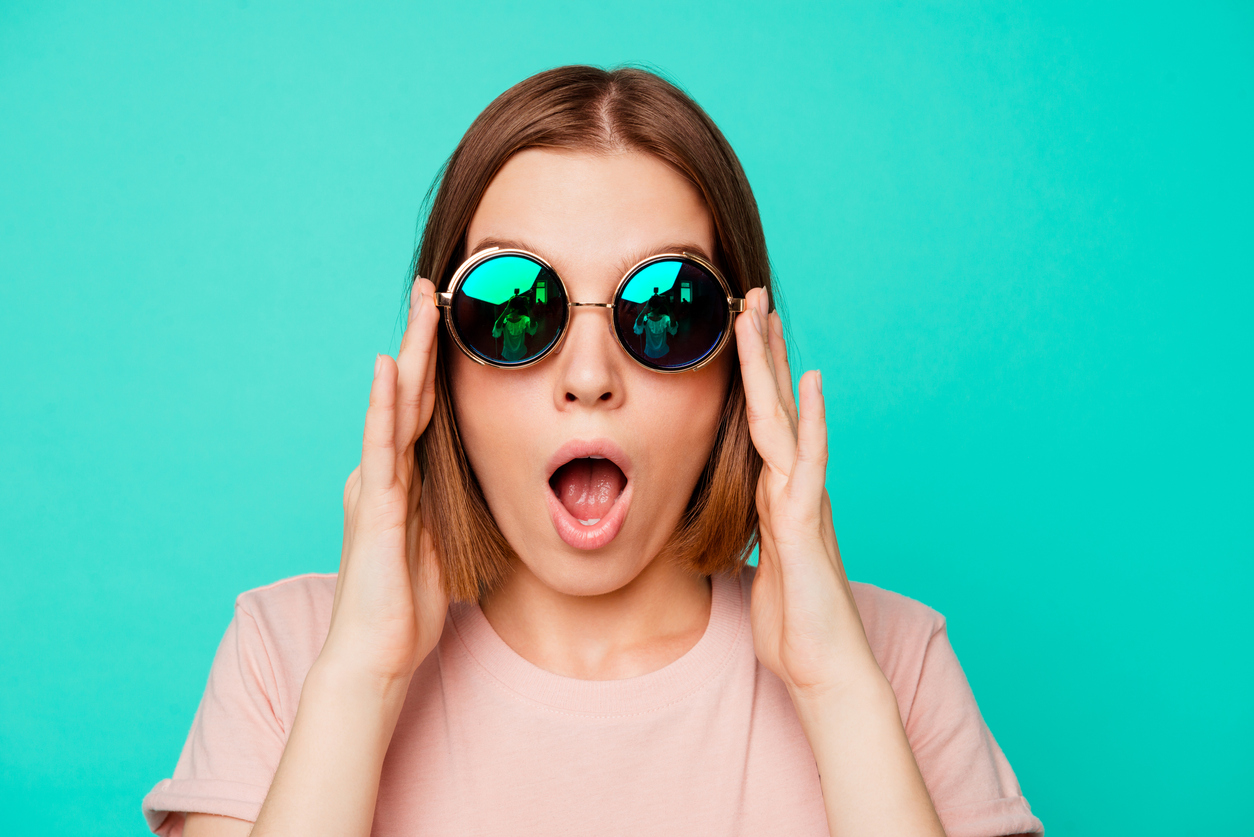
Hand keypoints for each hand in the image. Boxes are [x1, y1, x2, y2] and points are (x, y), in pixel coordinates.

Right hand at [317, 277, 448, 687]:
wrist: (378, 654)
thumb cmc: (410, 606)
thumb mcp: (445, 542)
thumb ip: (452, 505)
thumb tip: (483, 483)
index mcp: (404, 480)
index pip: (425, 409)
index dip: (437, 363)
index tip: (450, 318)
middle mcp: (384, 472)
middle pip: (409, 394)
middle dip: (422, 339)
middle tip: (433, 286)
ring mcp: (375, 485)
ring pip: (394, 405)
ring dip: (408, 353)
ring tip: (420, 304)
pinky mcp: (372, 506)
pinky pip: (380, 446)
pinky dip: (381, 405)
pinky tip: (385, 368)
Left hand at [735, 288, 882, 698]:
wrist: (822, 665)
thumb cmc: (792, 622)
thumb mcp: (761, 568)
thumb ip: (756, 536)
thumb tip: (743, 526)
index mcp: (778, 494)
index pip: (762, 421)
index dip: (754, 376)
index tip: (743, 329)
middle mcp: (794, 486)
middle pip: (774, 405)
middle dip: (762, 349)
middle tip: (754, 294)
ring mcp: (803, 499)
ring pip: (783, 419)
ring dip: (772, 365)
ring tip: (765, 314)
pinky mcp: (806, 522)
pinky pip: (805, 460)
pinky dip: (807, 420)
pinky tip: (807, 381)